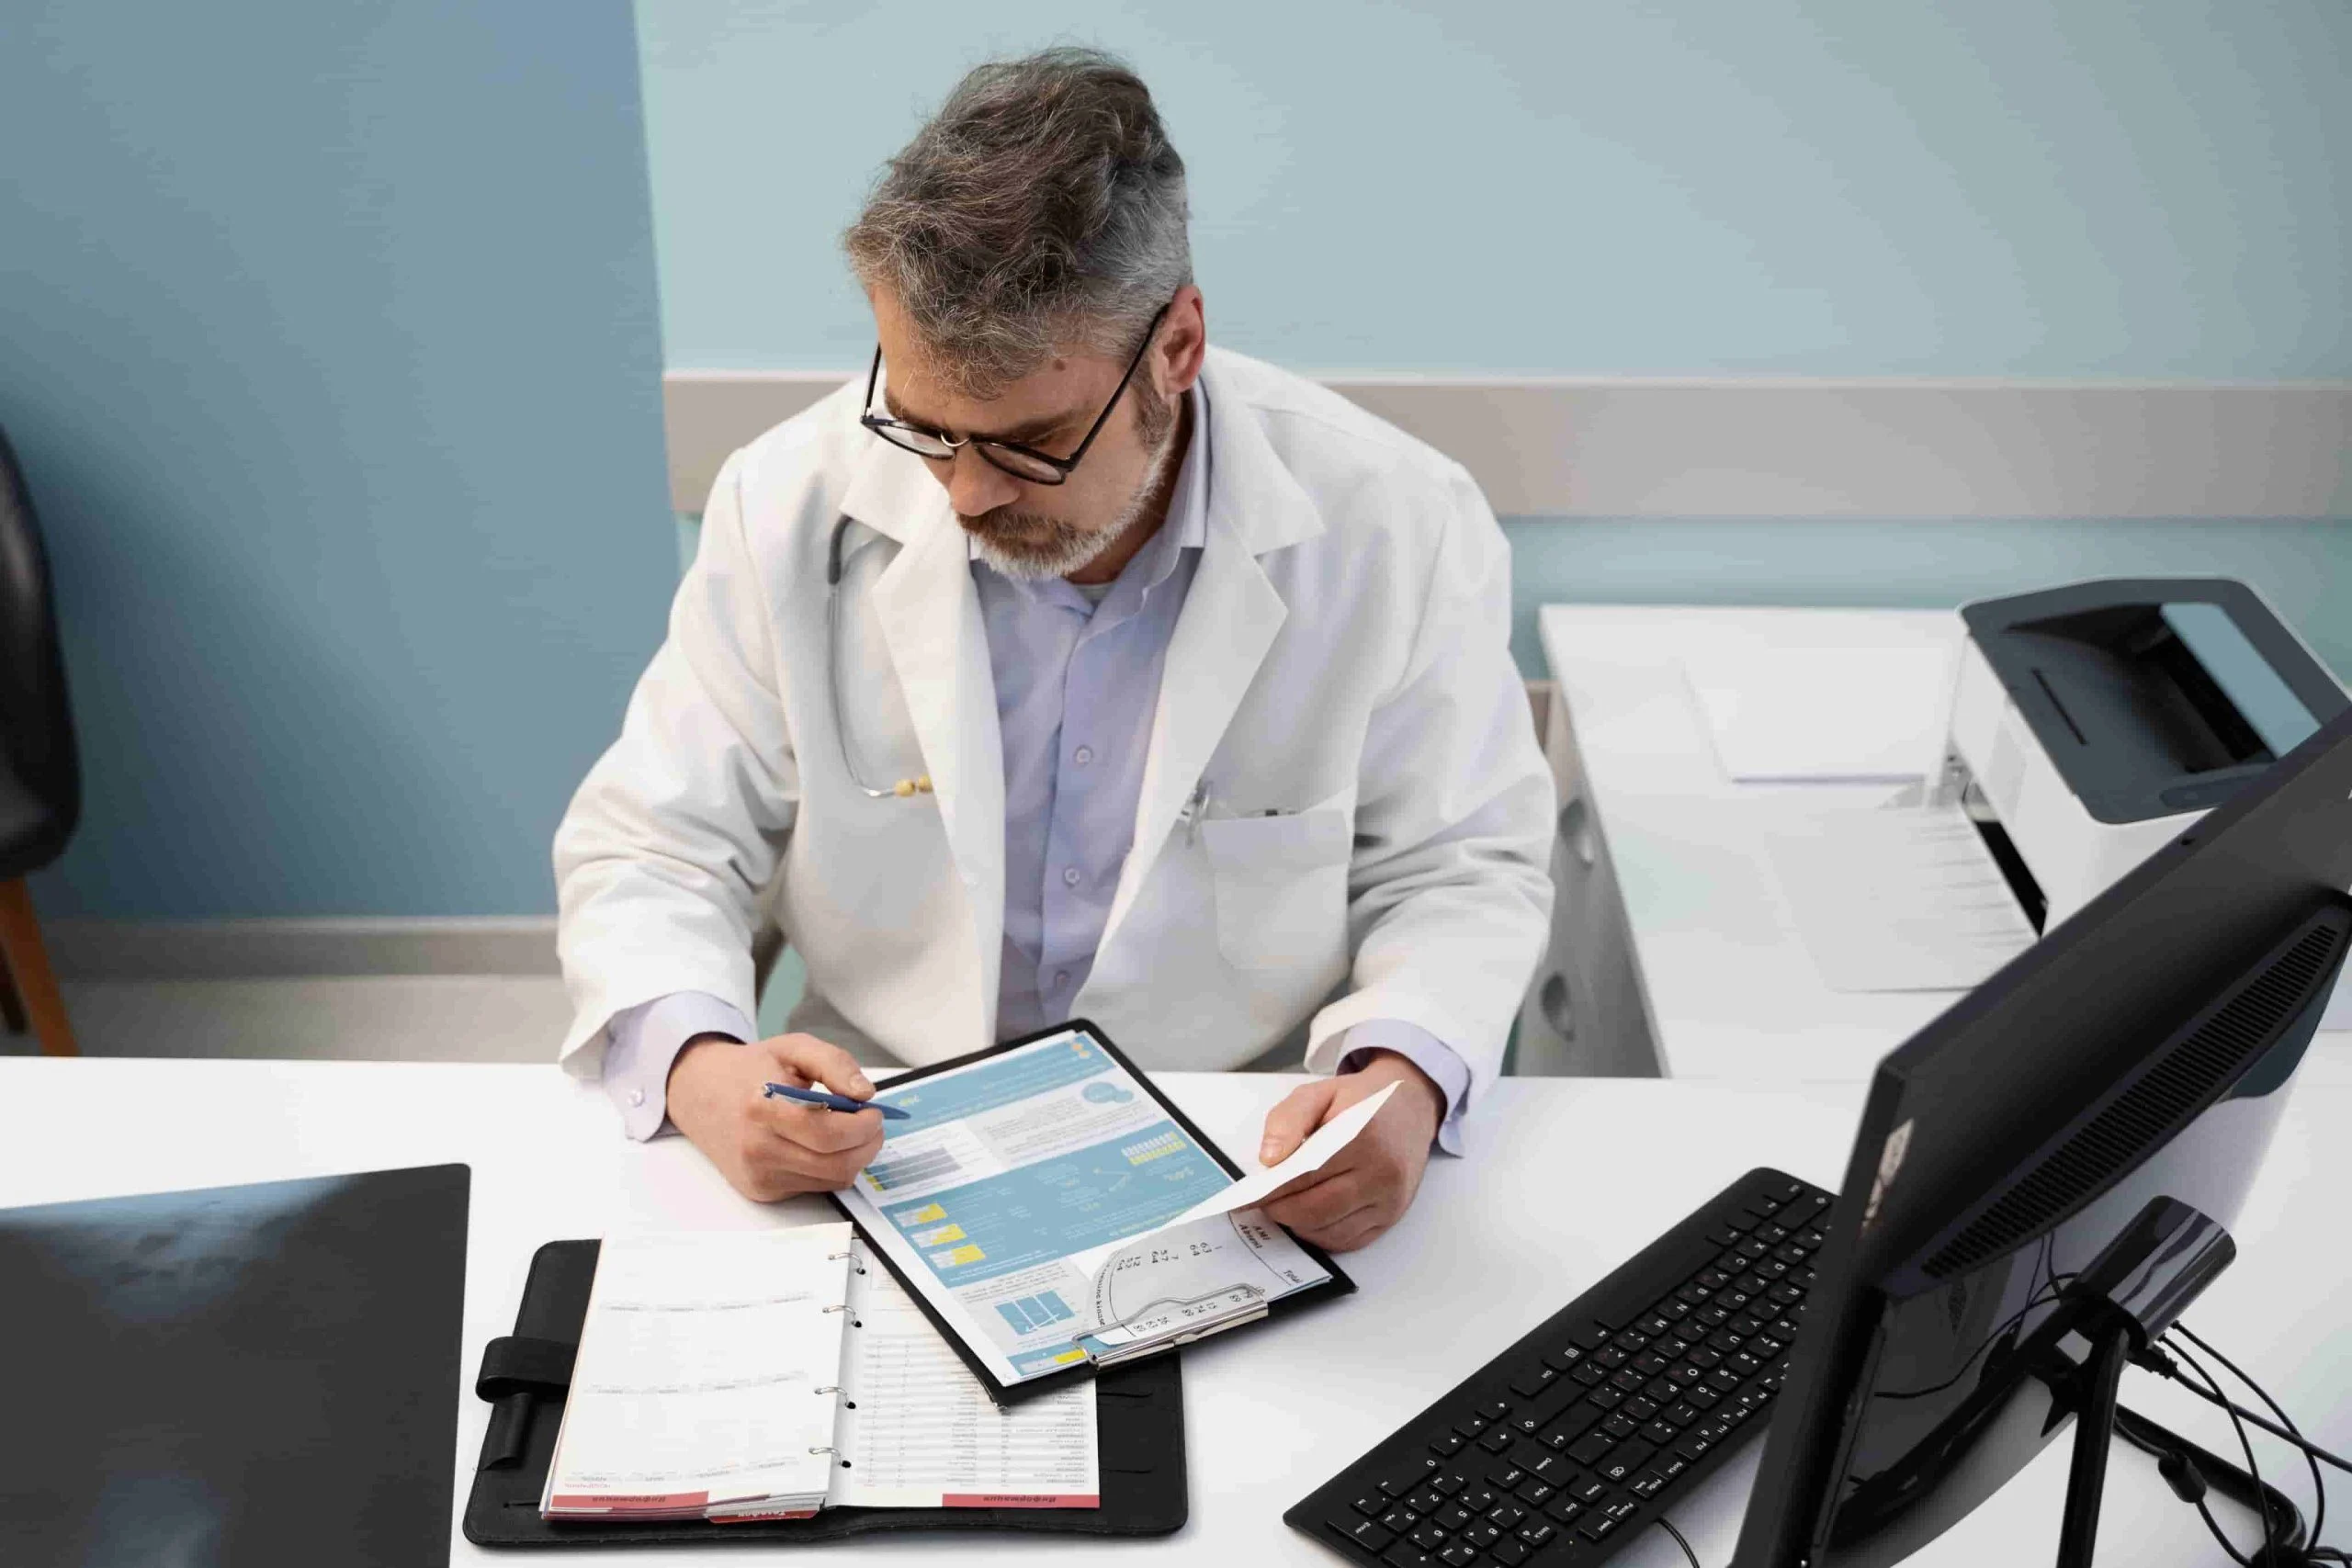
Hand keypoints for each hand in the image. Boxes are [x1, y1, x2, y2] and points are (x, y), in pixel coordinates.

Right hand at [665, 1032, 886, 1202]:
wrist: (701, 1095)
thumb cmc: (751, 1069)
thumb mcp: (793, 1048)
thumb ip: (834, 1063)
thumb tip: (865, 1094)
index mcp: (762, 1108)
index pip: (827, 1133)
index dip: (862, 1126)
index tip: (873, 1110)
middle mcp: (757, 1148)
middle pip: (836, 1165)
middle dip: (868, 1144)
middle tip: (872, 1124)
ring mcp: (759, 1175)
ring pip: (832, 1180)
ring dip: (854, 1157)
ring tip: (850, 1131)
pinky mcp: (762, 1190)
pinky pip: (815, 1187)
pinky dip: (831, 1167)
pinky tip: (823, 1145)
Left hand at [1257, 1050, 1444, 1251]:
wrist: (1410, 1107)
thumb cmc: (1361, 1101)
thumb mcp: (1319, 1092)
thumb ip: (1288, 1120)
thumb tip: (1269, 1159)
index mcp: (1362, 1135)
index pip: (1305, 1174)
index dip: (1271, 1190)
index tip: (1245, 1198)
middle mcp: (1382, 1172)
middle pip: (1316, 1208)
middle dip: (1281, 1209)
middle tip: (1262, 1200)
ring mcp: (1389, 1199)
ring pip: (1330, 1230)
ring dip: (1299, 1223)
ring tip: (1284, 1204)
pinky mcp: (1391, 1217)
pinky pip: (1348, 1241)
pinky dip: (1321, 1234)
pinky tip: (1310, 1215)